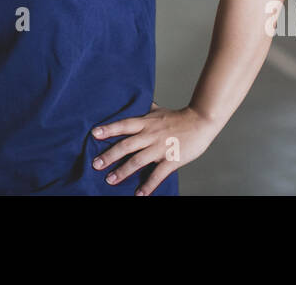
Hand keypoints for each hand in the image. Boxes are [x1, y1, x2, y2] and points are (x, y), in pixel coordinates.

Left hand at [90, 102, 218, 194]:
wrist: (201, 121)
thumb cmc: (178, 117)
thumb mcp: (158, 110)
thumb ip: (144, 109)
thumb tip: (132, 101)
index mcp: (146, 122)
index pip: (124, 124)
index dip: (109, 129)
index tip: (94, 134)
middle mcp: (150, 135)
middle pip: (126, 145)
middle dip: (110, 155)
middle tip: (95, 164)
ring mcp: (160, 148)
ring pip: (138, 160)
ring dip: (123, 171)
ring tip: (110, 180)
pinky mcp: (171, 160)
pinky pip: (157, 174)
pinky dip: (148, 185)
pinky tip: (139, 194)